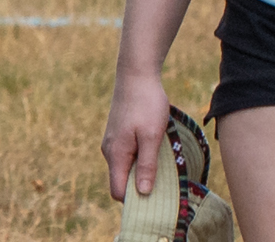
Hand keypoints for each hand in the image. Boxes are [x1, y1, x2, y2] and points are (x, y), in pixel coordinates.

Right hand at [100, 73, 174, 199]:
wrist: (136, 74)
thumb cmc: (146, 104)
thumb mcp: (152, 136)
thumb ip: (147, 165)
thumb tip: (142, 193)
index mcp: (116, 155)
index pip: (118, 191)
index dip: (134, 200)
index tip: (155, 199)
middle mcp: (110, 151)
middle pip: (121, 181)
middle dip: (140, 186)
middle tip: (164, 182)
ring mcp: (113, 142)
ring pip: (125, 167)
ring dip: (142, 170)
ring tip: (162, 162)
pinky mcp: (119, 134)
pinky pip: (127, 155)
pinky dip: (140, 158)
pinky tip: (155, 148)